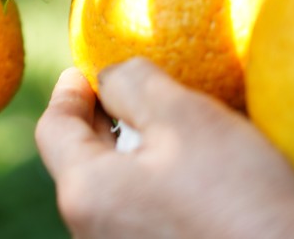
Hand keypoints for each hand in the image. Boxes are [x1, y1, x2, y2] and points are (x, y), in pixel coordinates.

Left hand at [35, 61, 293, 238]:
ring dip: (134, 160)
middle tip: (132, 95)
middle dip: (104, 124)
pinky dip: (157, 191)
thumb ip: (131, 83)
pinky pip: (144, 219)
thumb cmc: (240, 189)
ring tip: (174, 135)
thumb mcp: (182, 114)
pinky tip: (197, 178)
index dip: (68, 93)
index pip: (53, 130)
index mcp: (85, 194)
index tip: (85, 72)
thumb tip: (109, 79)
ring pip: (116, 194)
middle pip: (82, 165)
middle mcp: (92, 235)